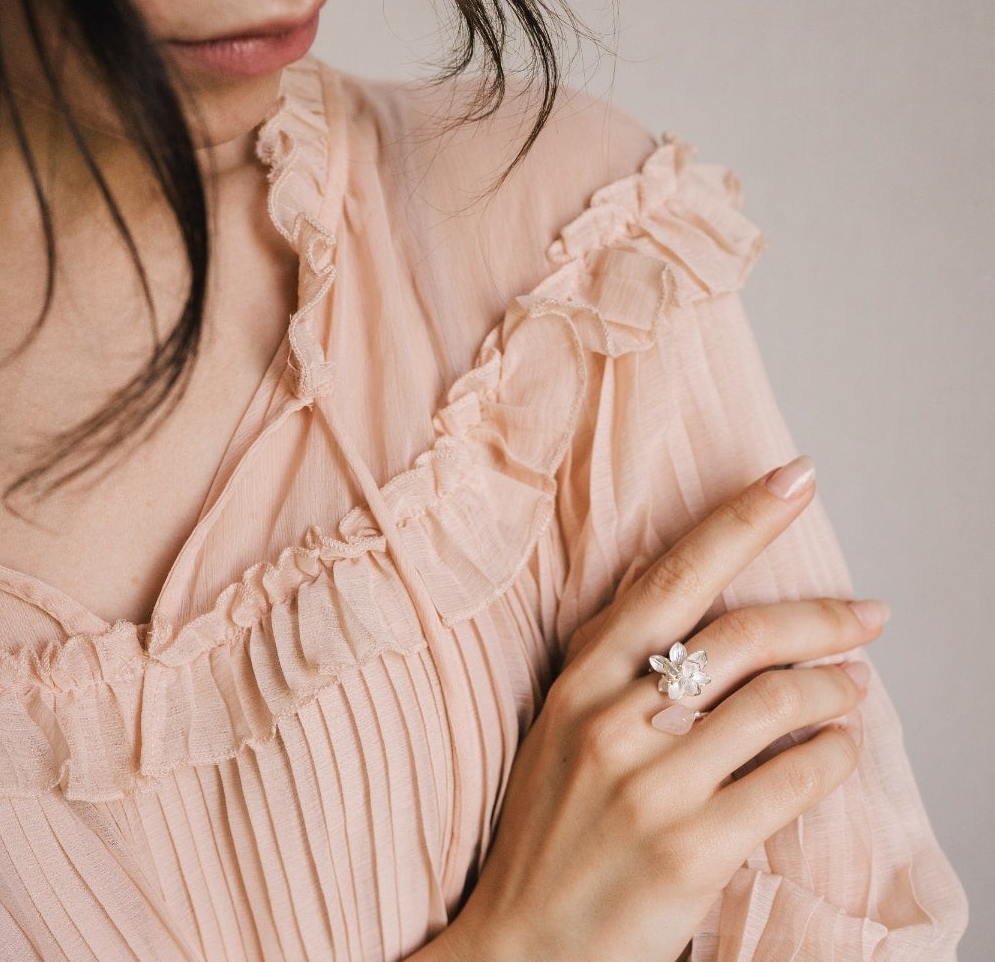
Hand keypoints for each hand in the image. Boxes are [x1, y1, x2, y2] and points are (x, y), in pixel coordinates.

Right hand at [436, 456, 886, 961]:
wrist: (523, 943)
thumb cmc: (547, 824)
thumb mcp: (560, 721)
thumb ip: (606, 643)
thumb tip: (647, 563)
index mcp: (583, 680)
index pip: (674, 576)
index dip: (741, 520)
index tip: (794, 478)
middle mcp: (613, 720)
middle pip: (742, 635)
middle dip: (822, 616)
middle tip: (869, 612)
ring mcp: (652, 786)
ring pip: (778, 704)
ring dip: (835, 687)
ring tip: (855, 685)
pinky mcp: (692, 850)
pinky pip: (791, 780)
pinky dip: (833, 756)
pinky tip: (840, 748)